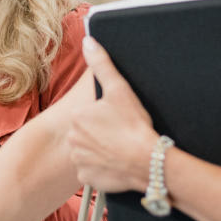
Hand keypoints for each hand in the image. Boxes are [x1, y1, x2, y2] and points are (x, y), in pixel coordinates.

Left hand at [67, 37, 156, 192]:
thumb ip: (101, 64)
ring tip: (119, 148)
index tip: (118, 119)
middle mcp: (73, 139)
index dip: (104, 116)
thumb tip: (89, 42)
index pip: (88, 114)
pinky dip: (102, 167)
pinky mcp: (88, 178)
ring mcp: (79, 160)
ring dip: (100, 150)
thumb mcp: (119, 89)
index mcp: (77, 117)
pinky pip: (92, 170)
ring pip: (88, 151)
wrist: (148, 161)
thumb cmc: (134, 126)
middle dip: (101, 132)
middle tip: (120, 133)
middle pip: (87, 132)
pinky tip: (115, 162)